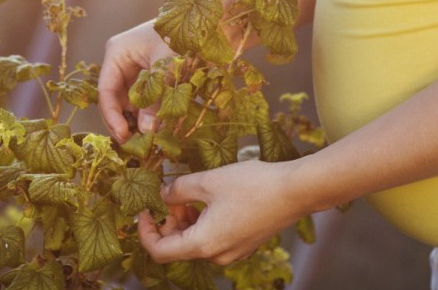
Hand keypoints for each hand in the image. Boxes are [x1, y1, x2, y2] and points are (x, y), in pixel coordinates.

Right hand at [98, 19, 176, 142]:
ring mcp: (135, 70)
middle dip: (123, 122)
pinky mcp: (150, 78)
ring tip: (146, 142)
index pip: (106, 90)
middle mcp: (122, 62)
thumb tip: (147, 131)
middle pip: (115, 99)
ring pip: (129, 103)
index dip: (112, 116)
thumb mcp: (168, 68)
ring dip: (137, 122)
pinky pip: (144, 101)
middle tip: (134, 146)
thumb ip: (156, 100)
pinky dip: (149, 115)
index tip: (123, 136)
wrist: (209, 25)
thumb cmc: (185, 37)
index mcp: (117, 52)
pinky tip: (156, 130)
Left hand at [137, 159, 305, 264]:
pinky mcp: (244, 244)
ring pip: (196, 241)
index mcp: (203, 244)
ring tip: (191, 193)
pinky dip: (203, 222)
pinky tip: (210, 199)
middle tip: (173, 194)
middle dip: (169, 221)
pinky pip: (214, 239)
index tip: (143, 211)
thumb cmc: (251, 185)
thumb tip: (163, 195)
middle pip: (178, 246)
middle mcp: (217, 255)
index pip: (160, 251)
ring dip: (187, 220)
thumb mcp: (207, 181)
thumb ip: (177, 190)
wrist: (294, 191)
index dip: (146, 232)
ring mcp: (233, 253)